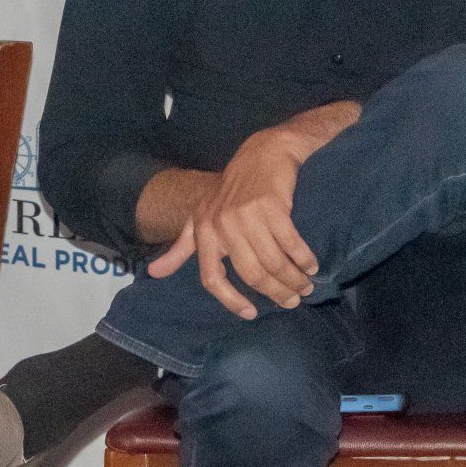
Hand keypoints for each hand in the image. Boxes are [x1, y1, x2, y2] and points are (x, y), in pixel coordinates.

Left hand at [147, 128, 319, 317]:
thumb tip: (154, 273)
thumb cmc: (230, 190)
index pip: (212, 278)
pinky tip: (311, 265)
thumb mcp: (200, 217)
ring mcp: (246, 214)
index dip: (231, 301)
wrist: (262, 153)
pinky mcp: (271, 205)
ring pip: (273, 262)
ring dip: (293, 279)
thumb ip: (181, 248)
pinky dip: (304, 258)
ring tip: (306, 286)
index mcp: (203, 232)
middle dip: (276, 292)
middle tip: (292, 301)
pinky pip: (290, 243)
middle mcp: (222, 225)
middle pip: (251, 274)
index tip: (251, 313)